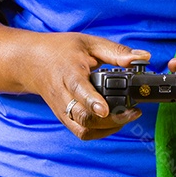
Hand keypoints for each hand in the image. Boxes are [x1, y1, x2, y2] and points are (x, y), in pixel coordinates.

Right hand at [30, 33, 150, 140]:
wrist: (31, 62)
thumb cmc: (61, 50)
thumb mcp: (89, 43)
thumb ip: (116, 52)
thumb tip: (143, 57)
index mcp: (68, 72)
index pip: (78, 90)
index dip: (92, 101)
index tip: (105, 109)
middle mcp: (63, 95)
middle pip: (83, 116)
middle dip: (110, 119)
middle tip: (133, 112)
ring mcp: (61, 110)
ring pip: (82, 129)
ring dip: (107, 128)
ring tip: (127, 116)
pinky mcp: (63, 118)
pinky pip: (81, 133)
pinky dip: (100, 132)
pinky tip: (114, 122)